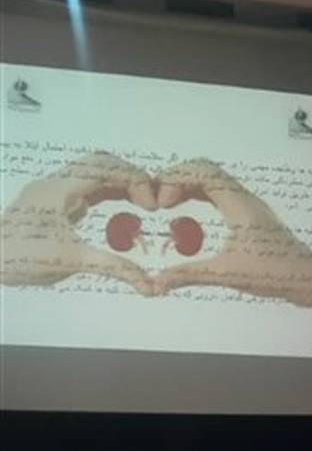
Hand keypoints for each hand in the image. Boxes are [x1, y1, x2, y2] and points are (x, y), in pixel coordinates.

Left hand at [0, 152, 156, 293]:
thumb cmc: (20, 258)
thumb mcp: (72, 262)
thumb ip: (115, 268)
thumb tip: (151, 286)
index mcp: (59, 189)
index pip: (105, 166)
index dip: (135, 180)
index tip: (152, 206)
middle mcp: (55, 183)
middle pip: (101, 163)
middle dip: (131, 178)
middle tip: (151, 203)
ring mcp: (51, 191)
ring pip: (92, 173)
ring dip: (119, 184)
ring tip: (141, 205)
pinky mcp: (50, 203)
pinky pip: (84, 187)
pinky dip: (106, 193)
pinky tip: (118, 212)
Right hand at [155, 159, 311, 306]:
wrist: (305, 277)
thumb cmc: (275, 273)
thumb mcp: (227, 273)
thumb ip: (189, 275)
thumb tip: (156, 282)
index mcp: (239, 205)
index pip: (204, 171)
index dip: (176, 179)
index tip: (161, 204)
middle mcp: (244, 199)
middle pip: (205, 170)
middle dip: (176, 179)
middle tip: (158, 202)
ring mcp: (247, 204)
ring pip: (211, 180)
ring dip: (186, 185)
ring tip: (166, 204)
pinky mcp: (247, 213)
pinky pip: (218, 192)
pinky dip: (198, 195)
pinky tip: (185, 213)